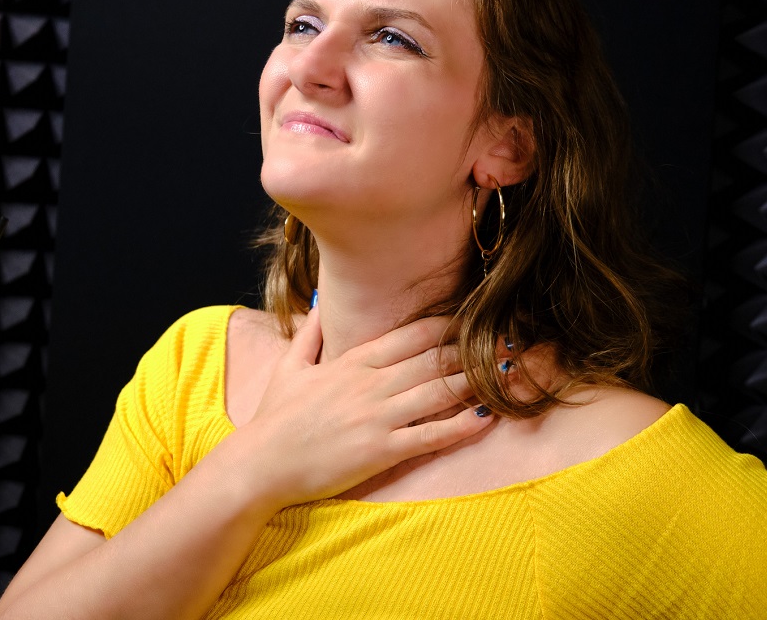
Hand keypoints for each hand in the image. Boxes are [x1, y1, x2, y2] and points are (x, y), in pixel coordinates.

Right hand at [229, 306, 493, 510]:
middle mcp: (370, 384)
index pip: (409, 336)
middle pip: (432, 359)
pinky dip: (461, 425)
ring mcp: (377, 417)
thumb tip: (323, 303)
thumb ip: (311, 333)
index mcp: (352, 362)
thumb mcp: (289, 366)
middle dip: (472, 348)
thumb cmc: (274, 417)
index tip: (473, 316)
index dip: (445, 325)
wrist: (261, 463)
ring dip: (475, 380)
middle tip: (505, 339)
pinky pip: (430, 435)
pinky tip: (486, 417)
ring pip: (438, 392)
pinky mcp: (381, 450)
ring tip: (506, 371)